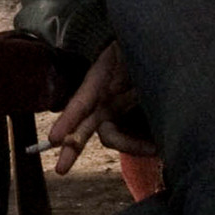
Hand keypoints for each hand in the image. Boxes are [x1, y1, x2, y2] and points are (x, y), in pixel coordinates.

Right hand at [45, 47, 149, 175]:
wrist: (159, 50)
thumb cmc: (140, 46)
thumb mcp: (129, 51)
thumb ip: (124, 67)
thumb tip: (115, 89)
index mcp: (99, 83)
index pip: (79, 103)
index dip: (67, 120)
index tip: (54, 138)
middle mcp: (105, 102)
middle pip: (86, 129)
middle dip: (72, 147)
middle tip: (61, 168)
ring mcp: (120, 113)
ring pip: (115, 137)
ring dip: (131, 146)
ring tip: (156, 149)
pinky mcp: (138, 121)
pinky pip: (136, 137)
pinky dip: (144, 144)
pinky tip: (161, 147)